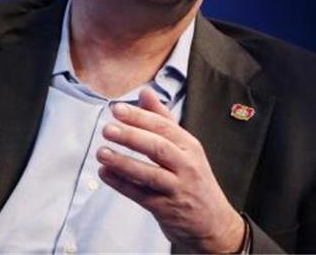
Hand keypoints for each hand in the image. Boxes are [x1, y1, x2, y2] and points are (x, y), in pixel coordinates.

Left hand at [98, 89, 245, 253]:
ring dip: (123, 162)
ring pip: (149, 173)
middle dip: (131, 136)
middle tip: (107, 129)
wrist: (214, 222)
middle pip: (158, 147)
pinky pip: (140, 195)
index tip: (117, 109)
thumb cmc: (195, 179)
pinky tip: (105, 174)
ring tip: (102, 152)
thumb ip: (164, 120)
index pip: (165, 127)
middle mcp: (187, 166)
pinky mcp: (166, 209)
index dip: (140, 117)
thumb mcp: (186, 148)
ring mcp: (177, 188)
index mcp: (191, 146)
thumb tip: (145, 92)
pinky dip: (121, 184)